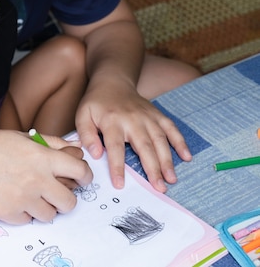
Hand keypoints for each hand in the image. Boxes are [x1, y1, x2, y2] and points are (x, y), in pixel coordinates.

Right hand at [0, 130, 92, 224]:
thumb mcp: (21, 137)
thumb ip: (50, 144)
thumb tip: (74, 149)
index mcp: (42, 157)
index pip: (80, 171)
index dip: (85, 176)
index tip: (82, 179)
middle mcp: (37, 180)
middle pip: (69, 202)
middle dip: (66, 199)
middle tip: (57, 195)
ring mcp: (23, 199)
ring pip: (50, 215)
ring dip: (44, 208)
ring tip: (30, 196)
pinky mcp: (10, 214)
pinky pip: (28, 220)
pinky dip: (23, 213)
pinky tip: (12, 199)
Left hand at [75, 78, 190, 192]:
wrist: (112, 82)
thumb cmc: (96, 103)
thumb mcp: (82, 116)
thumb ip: (86, 135)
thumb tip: (95, 154)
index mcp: (112, 121)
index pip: (114, 147)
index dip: (117, 166)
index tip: (120, 184)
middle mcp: (132, 120)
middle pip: (144, 146)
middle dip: (152, 168)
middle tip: (159, 188)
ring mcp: (148, 117)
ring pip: (160, 140)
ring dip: (167, 160)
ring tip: (171, 179)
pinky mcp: (158, 115)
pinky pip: (171, 128)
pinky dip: (180, 142)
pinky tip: (187, 157)